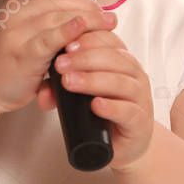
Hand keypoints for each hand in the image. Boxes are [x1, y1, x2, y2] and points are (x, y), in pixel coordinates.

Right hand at [0, 0, 118, 115]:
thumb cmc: (6, 60)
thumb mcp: (21, 31)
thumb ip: (44, 20)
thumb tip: (84, 14)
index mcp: (15, 5)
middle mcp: (14, 15)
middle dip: (88, 5)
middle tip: (106, 17)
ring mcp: (15, 34)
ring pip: (57, 16)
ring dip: (88, 19)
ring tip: (107, 24)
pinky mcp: (22, 56)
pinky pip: (48, 39)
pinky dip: (68, 32)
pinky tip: (83, 29)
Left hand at [36, 23, 153, 171]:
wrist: (124, 144)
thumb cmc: (105, 113)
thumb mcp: (81, 95)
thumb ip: (61, 90)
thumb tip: (43, 94)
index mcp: (122, 62)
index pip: (110, 41)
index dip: (88, 40)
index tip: (66, 44)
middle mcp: (135, 76)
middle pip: (114, 59)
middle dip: (84, 59)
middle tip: (61, 64)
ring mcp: (140, 98)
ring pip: (121, 83)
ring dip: (93, 80)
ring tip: (70, 82)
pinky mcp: (141, 122)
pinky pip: (129, 111)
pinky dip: (112, 107)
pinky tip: (95, 105)